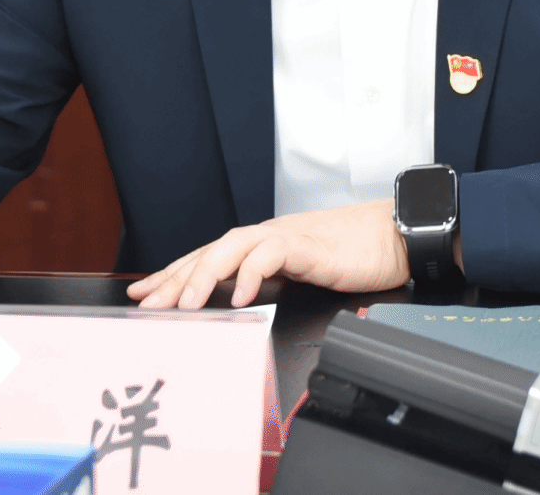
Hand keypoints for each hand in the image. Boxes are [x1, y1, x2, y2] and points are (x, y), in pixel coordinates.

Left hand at [126, 199, 409, 308]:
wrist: (396, 235)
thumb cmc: (356, 255)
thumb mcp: (304, 274)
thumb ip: (274, 282)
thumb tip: (240, 304)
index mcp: (264, 244)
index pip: (209, 257)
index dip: (173, 273)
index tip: (144, 292)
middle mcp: (269, 236)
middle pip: (210, 251)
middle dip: (175, 277)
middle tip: (147, 302)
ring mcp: (287, 237)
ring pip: (232, 247)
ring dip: (204, 275)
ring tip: (185, 305)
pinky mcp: (308, 244)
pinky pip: (271, 254)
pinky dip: (252, 273)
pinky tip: (240, 296)